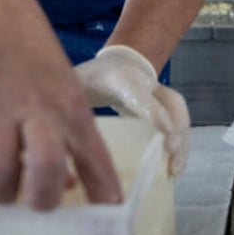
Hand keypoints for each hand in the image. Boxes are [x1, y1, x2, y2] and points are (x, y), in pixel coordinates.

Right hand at [0, 0, 121, 209]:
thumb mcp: (64, 91)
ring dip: (1, 193)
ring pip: (0, 172)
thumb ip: (68, 137)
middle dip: (43, 200)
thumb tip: (67, 186)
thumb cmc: (33, 59)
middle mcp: (36, 107)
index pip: (94, 155)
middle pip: (46, 169)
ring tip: (2, 187)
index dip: (102, 189)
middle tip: (37, 202)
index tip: (109, 214)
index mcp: (71, 106)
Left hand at [75, 45, 189, 175]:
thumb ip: (63, 112)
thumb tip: (52, 149)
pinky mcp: (166, 105)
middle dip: (173, 128)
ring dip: (181, 141)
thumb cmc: (89, 80)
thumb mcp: (72, 88)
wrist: (117, 65)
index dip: (150, 110)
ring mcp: (160, 93)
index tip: (162, 132)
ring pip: (178, 113)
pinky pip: (180, 122)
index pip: (136, 93)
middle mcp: (145, 83)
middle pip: (168, 101)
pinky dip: (181, 145)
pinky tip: (175, 167)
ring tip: (175, 169)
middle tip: (170, 153)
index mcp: (118, 78)